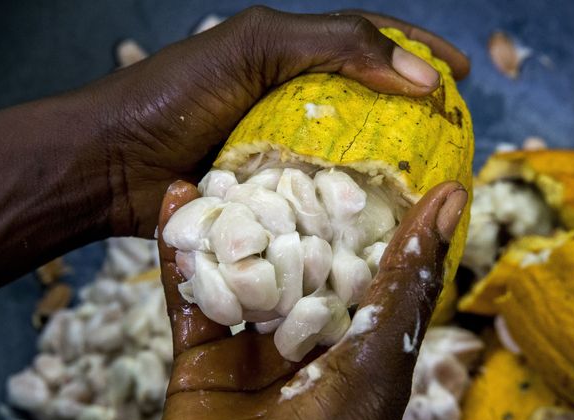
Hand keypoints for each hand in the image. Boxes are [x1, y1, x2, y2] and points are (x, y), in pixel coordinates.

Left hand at [92, 6, 468, 236]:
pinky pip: (319, 200)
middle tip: (455, 140)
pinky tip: (378, 222)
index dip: (420, 53)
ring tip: (429, 187)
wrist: (110, 163)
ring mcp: (279, 151)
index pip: (369, 43)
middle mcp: (289, 102)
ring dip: (387, 171)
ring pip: (348, 158)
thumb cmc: (175, 95)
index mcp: (289, 57)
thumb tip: (420, 74)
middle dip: (414, 119)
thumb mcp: (257, 48)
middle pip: (367, 105)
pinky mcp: (267, 194)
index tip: (463, 74)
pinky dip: (348, 209)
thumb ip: (337, 45)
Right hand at [145, 180, 467, 419]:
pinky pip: (190, 301)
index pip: (369, 268)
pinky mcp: (198, 370)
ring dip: (231, 225)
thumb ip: (401, 285)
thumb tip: (452, 199)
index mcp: (363, 356)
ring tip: (224, 164)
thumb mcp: (371, 370)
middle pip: (301, 267)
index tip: (360, 151)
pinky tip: (176, 203)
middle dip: (290, 210)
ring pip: (243, 277)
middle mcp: (310, 354)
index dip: (365, 211)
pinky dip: (181, 255)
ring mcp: (252, 361)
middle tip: (282, 147)